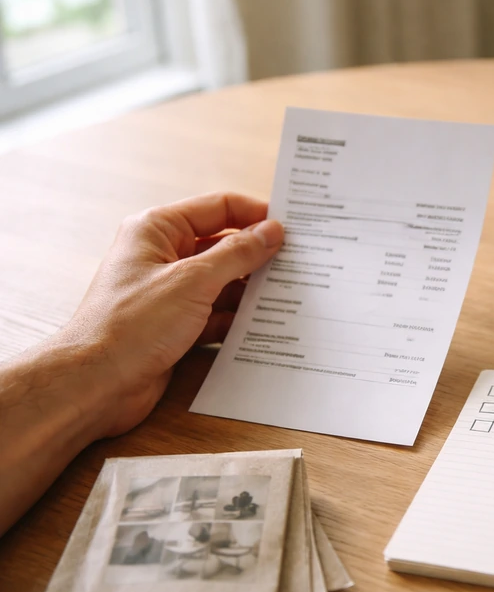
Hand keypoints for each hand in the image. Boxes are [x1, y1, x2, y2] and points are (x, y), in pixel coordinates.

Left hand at [61, 192, 283, 435]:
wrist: (97, 383)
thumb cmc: (130, 326)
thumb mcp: (193, 281)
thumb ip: (237, 254)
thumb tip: (271, 232)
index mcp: (157, 230)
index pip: (218, 208)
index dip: (256, 214)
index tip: (293, 226)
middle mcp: (161, 255)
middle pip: (223, 244)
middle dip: (258, 254)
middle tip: (299, 262)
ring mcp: (169, 291)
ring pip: (223, 281)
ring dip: (251, 289)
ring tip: (289, 294)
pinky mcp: (175, 324)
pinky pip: (216, 312)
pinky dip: (238, 317)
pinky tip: (264, 323)